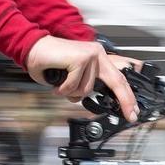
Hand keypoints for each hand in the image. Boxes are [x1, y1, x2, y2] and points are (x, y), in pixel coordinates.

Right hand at [26, 36, 141, 121]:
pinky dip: (63, 89)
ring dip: (71, 94)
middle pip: (118, 82)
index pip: (118, 78)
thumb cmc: (50, 62)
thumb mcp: (74, 77)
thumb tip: (95, 99)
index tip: (133, 110)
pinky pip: (75, 86)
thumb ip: (87, 86)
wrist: (32, 48)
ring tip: (62, 87)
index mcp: (98, 58)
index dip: (127, 96)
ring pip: (87, 89)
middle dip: (125, 102)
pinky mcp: (80, 58)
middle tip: (130, 116)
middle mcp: (97, 54)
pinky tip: (57, 83)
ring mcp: (90, 55)